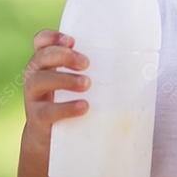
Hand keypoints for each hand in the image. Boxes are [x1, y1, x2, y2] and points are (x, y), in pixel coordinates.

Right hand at [18, 29, 89, 176]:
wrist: (51, 140)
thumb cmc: (72, 101)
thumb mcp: (76, 81)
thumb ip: (94, 70)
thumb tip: (143, 65)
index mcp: (46, 63)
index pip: (40, 41)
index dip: (52, 37)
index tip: (72, 40)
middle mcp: (35, 76)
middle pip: (41, 57)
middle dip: (63, 56)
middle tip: (87, 62)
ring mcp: (33, 98)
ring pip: (39, 81)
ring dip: (65, 79)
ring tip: (87, 84)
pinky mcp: (37, 120)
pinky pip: (47, 111)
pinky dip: (66, 108)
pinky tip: (83, 107)